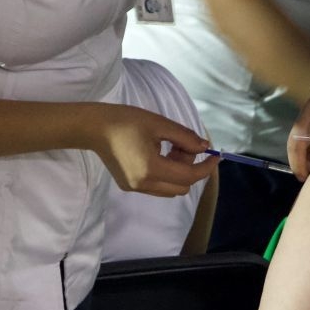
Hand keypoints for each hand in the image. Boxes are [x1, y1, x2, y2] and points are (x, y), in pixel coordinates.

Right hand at [88, 104, 215, 196]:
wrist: (94, 127)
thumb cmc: (127, 121)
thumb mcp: (160, 124)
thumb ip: (185, 137)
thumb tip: (205, 147)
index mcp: (151, 169)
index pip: (188, 176)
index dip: (206, 167)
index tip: (216, 155)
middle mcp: (143, 184)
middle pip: (182, 186)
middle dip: (190, 168)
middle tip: (185, 145)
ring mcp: (135, 188)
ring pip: (170, 189)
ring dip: (178, 172)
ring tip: (171, 148)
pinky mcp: (129, 186)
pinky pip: (157, 187)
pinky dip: (166, 174)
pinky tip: (159, 154)